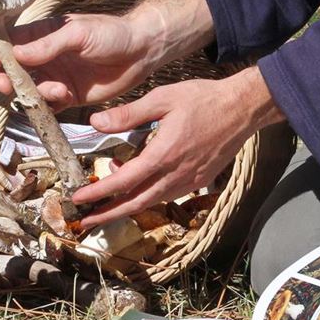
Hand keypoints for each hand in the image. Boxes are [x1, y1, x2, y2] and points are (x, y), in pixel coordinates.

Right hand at [0, 13, 159, 108]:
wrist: (141, 52)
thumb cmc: (110, 33)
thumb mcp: (77, 34)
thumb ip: (47, 45)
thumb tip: (15, 54)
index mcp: (43, 35)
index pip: (11, 44)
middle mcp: (45, 58)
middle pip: (13, 72)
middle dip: (7, 79)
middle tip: (9, 84)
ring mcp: (56, 77)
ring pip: (29, 91)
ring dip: (34, 92)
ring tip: (55, 89)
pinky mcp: (69, 96)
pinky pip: (49, 105)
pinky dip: (50, 104)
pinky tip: (64, 95)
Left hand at [71, 67, 285, 227]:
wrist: (242, 108)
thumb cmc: (203, 99)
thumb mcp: (162, 98)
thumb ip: (128, 114)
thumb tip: (96, 123)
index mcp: (162, 155)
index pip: (122, 182)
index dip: (97, 193)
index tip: (77, 199)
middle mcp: (175, 174)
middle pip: (135, 204)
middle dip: (107, 215)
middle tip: (85, 221)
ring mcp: (188, 181)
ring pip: (151, 202)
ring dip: (127, 206)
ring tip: (107, 204)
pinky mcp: (198, 181)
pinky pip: (167, 195)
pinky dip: (148, 196)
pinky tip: (139, 187)